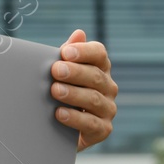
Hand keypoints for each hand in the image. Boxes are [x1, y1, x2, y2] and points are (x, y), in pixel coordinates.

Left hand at [49, 29, 117, 150]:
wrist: (59, 130)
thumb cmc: (62, 94)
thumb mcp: (61, 74)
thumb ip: (68, 55)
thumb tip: (79, 33)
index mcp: (100, 68)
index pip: (99, 54)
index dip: (83, 52)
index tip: (65, 52)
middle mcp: (108, 87)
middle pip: (95, 75)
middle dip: (74, 72)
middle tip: (56, 70)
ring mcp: (108, 108)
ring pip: (93, 99)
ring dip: (73, 94)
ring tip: (55, 90)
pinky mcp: (103, 129)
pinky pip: (91, 123)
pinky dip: (75, 118)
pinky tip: (60, 113)